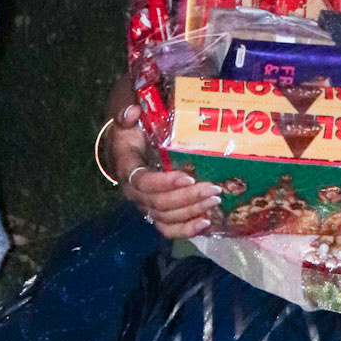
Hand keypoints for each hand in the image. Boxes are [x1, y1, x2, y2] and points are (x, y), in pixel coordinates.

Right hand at [108, 102, 221, 240]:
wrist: (125, 155)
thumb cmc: (130, 138)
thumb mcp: (125, 124)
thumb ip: (126, 116)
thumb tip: (132, 110)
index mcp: (128, 172)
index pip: (144, 182)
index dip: (165, 183)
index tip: (188, 177)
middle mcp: (135, 194)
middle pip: (160, 203)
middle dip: (187, 198)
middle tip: (213, 189)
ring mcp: (146, 206)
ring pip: (167, 217)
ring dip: (192, 212)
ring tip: (215, 201)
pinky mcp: (156, 214)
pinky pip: (168, 229)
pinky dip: (186, 230)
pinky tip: (205, 224)